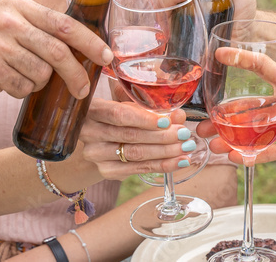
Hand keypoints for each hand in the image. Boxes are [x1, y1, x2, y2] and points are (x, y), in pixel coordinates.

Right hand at [0, 0, 112, 98]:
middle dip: (77, 75)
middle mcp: (11, 23)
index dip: (90, 42)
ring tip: (23, 77)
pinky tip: (6, 82)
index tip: (106, 56)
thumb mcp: (5, 15)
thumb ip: (37, 24)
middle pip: (59, 53)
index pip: (65, 23)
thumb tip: (80, 44)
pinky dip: (20, 90)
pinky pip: (21, 88)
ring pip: (41, 74)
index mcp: (20, 6)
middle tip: (83, 90)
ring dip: (39, 83)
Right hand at [79, 99, 195, 178]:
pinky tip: (180, 161)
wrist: (102, 139)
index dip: (144, 119)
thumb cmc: (121, 115)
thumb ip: (153, 107)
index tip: (167, 122)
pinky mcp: (106, 170)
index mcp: (93, 109)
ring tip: (186, 148)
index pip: (118, 115)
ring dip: (165, 152)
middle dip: (161, 136)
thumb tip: (178, 115)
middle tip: (185, 134)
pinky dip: (162, 165)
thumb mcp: (133, 105)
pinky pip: (138, 169)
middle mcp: (89, 132)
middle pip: (129, 136)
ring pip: (135, 154)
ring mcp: (95, 153)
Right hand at [195, 47, 275, 167]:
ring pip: (252, 132)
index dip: (243, 59)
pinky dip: (251, 156)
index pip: (264, 69)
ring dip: (231, 138)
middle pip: (249, 107)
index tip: (221, 53)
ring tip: (212, 144)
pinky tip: (235, 159)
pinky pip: (267, 152)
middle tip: (203, 121)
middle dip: (224, 114)